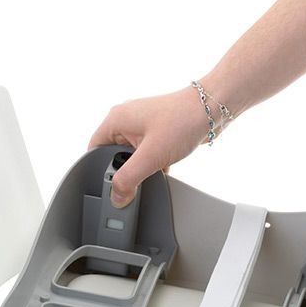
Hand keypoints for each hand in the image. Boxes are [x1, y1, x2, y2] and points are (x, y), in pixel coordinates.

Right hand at [88, 88, 212, 206]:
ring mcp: (141, 124)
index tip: (110, 188)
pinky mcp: (156, 130)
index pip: (94, 150)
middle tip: (135, 181)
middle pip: (112, 154)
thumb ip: (128, 179)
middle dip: (124, 171)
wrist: (212, 109)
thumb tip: (116, 197)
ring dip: (141, 167)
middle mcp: (126, 119)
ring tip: (153, 170)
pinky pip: (146, 152)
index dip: (99, 171)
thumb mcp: (150, 156)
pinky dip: (153, 163)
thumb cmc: (182, 121)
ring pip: (131, 155)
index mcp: (115, 119)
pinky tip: (163, 168)